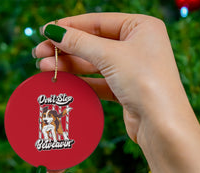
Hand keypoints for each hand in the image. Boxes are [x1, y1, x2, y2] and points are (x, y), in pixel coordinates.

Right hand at [34, 13, 184, 142]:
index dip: (70, 26)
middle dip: (66, 48)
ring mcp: (133, 69)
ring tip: (44, 68)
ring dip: (70, 65)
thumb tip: (53, 31)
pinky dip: (82, 81)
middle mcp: (138, 46)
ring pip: (95, 64)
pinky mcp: (127, 90)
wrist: (161, 124)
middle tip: (39, 53)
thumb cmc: (144, 82)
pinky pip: (100, 81)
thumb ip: (80, 42)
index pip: (98, 22)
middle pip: (94, 43)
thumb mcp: (110, 55)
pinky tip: (63, 80)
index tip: (46, 31)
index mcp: (141, 27)